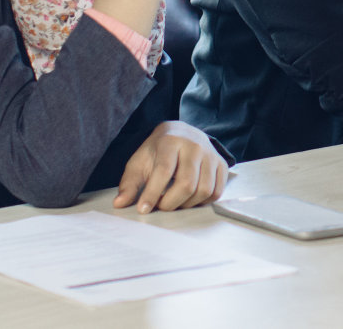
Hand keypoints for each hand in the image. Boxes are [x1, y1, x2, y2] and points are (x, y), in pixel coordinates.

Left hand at [113, 121, 229, 212]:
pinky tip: (189, 199)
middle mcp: (195, 145)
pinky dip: (202, 202)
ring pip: (204, 190)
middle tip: (160, 206)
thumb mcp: (139, 162)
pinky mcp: (222, 164)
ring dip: (186, 204)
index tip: (143, 209)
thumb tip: (120, 204)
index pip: (164, 171)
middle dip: (170, 203)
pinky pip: (217, 192)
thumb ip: (129, 183)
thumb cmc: (158, 151)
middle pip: (187, 184)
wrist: (182, 134)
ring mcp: (211, 154)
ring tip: (174, 202)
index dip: (153, 193)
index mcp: (171, 140)